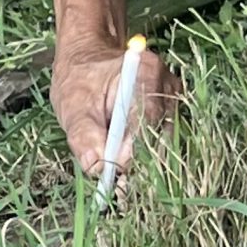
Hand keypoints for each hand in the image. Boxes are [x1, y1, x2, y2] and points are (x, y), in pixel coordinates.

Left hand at [51, 39, 174, 177]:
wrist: (87, 59)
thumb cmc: (78, 79)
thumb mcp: (72, 105)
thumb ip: (84, 135)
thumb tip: (97, 167)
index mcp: (146, 75)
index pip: (148, 124)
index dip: (132, 155)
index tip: (113, 178)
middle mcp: (168, 86)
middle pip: (161, 136)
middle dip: (139, 164)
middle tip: (116, 187)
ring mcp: (173, 99)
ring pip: (163, 142)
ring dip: (141, 161)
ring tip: (116, 175)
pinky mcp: (170, 112)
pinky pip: (161, 140)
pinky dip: (143, 154)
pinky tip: (123, 161)